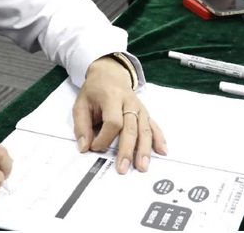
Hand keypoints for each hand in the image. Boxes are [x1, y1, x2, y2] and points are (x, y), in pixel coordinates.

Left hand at [73, 59, 168, 173]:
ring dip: (144, 149)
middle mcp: (129, 102)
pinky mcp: (145, 113)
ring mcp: (140, 108)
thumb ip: (81, 126)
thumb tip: (84, 147)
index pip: (112, 122)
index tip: (94, 147)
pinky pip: (154, 126)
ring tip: (143, 166)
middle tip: (123, 168)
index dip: (104, 138)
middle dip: (127, 150)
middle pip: (131, 128)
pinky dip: (159, 139)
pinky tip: (162, 151)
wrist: (110, 74)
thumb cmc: (94, 91)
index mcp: (112, 98)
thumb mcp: (81, 104)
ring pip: (144, 130)